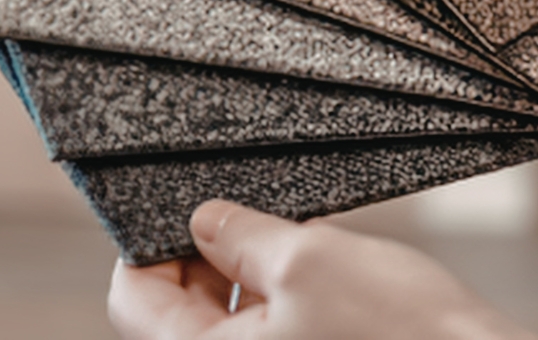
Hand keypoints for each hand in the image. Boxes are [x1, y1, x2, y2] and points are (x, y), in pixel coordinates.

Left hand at [108, 200, 537, 338]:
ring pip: (229, 324)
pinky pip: (271, 334)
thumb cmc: (403, 334)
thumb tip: (203, 220)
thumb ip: (241, 236)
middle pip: (179, 314)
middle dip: (207, 258)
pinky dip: (281, 301)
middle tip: (246, 216)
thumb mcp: (309, 258)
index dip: (147, 244)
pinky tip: (320, 274)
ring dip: (248, 278)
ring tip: (293, 243)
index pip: (134, 298)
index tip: (176, 210)